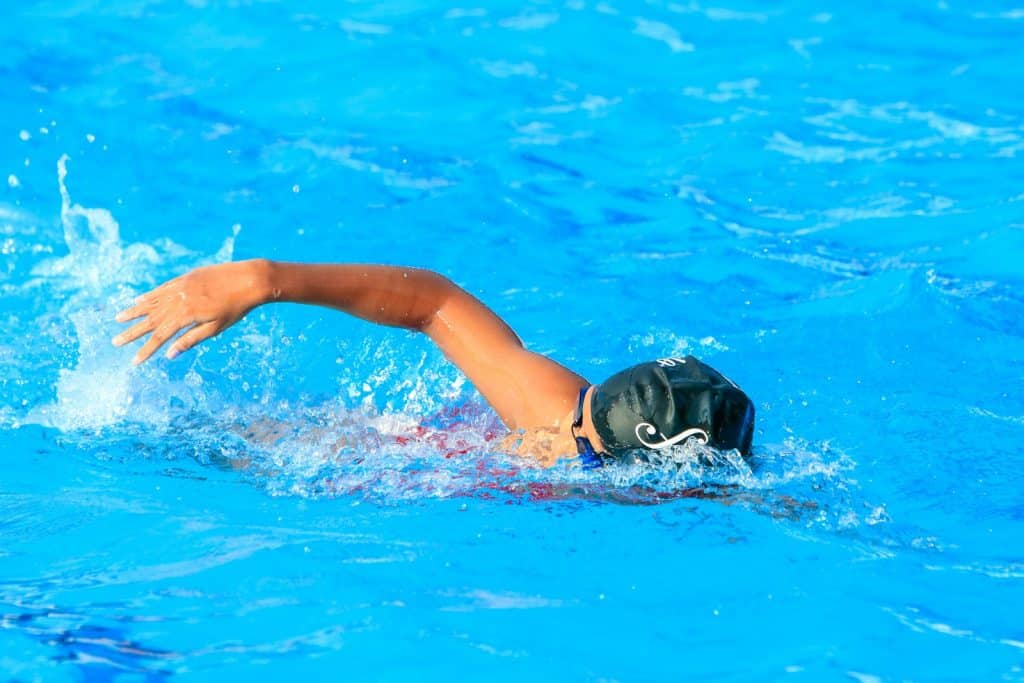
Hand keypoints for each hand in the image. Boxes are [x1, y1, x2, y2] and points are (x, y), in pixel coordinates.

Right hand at [113, 259, 270, 364]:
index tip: (134, 361)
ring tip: (118, 320)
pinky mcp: (185, 278)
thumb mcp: (216, 328)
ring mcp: (180, 287)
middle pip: (151, 320)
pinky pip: (161, 289)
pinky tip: (138, 301)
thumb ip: (191, 340)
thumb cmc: (236, 308)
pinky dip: (149, 296)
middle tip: (116, 342)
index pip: (161, 337)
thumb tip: (170, 355)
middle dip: (133, 332)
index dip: (146, 350)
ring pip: (152, 302)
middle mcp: (178, 300)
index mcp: (186, 316)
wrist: (249, 279)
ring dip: (134, 312)